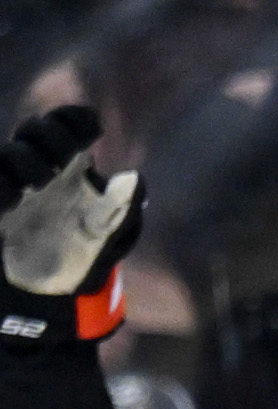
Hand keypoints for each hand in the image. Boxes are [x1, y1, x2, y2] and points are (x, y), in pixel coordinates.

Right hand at [1, 105, 141, 343]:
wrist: (51, 289)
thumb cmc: (84, 251)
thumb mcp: (107, 234)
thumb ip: (121, 206)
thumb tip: (134, 176)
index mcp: (72, 166)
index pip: (69, 125)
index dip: (76, 120)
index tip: (93, 129)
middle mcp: (41, 167)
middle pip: (36, 130)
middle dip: (50, 137)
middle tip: (65, 158)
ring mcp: (15, 184)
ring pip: (10, 153)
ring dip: (25, 159)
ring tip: (42, 180)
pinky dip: (1, 186)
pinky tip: (11, 199)